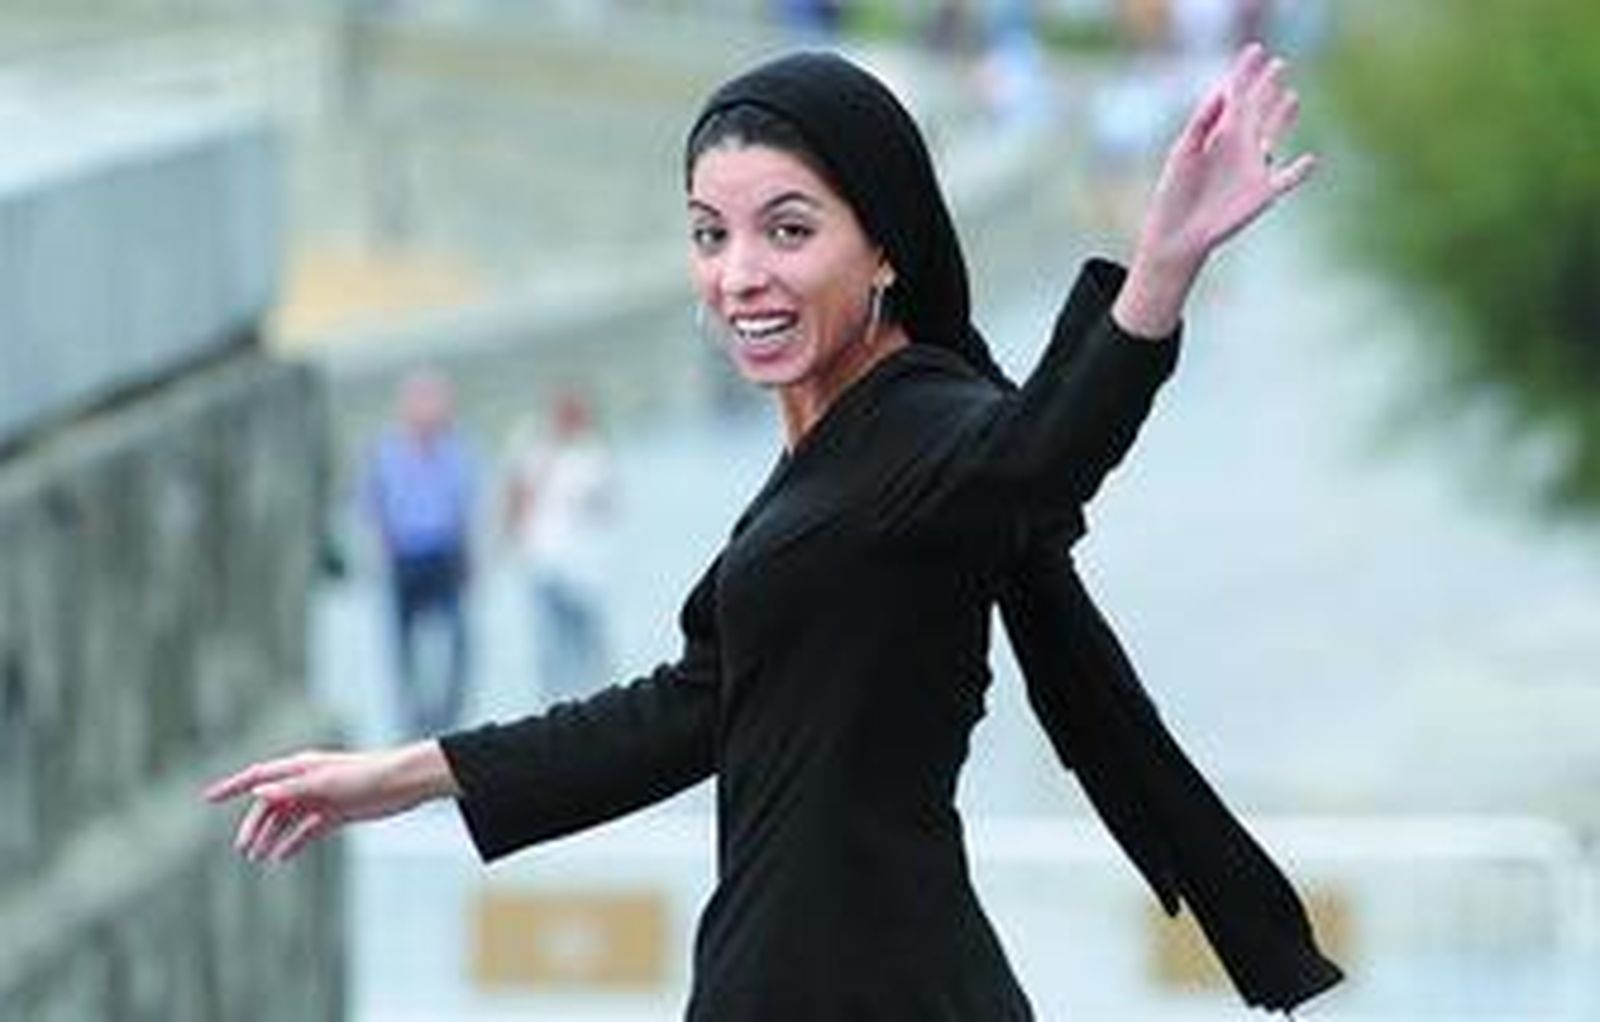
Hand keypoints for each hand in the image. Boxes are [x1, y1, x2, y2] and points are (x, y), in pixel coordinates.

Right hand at [203, 741, 457, 862]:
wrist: (402, 783)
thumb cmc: (366, 775)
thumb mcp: (326, 783)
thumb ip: (292, 788)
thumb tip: (258, 791)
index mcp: (301, 767)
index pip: (258, 775)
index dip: (232, 787)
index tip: (207, 798)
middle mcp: (307, 781)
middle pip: (270, 803)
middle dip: (254, 825)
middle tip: (243, 850)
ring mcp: (321, 797)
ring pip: (287, 819)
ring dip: (271, 837)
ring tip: (258, 858)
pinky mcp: (336, 813)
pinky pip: (307, 829)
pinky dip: (293, 842)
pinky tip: (281, 858)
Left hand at [1144, 43, 1316, 266]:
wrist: (1177, 234)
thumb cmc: (1174, 195)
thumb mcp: (1184, 153)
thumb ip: (1202, 122)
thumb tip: (1222, 91)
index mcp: (1217, 136)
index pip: (1236, 98)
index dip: (1245, 74)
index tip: (1255, 50)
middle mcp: (1237, 148)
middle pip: (1257, 111)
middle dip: (1267, 87)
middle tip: (1279, 63)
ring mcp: (1252, 168)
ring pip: (1274, 136)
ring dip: (1283, 118)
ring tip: (1292, 98)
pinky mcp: (1263, 194)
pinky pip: (1288, 178)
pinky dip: (1300, 170)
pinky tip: (1312, 160)